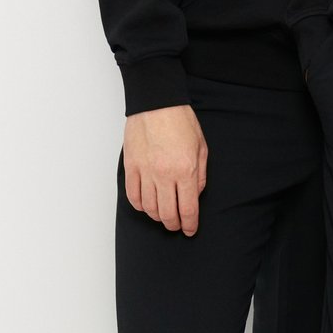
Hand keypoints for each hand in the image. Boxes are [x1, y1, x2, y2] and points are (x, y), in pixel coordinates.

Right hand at [123, 105, 207, 235]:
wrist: (157, 102)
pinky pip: (133, 196)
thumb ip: (200, 174)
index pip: (187, 209)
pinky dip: (140, 206)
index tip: (190, 230)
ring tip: (163, 215)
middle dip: (174, 224)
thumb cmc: (180, 120)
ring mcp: (145, 172)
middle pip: (167, 214)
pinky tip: (146, 205)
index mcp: (186, 169)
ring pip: (149, 208)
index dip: (189, 224)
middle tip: (177, 225)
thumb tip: (195, 194)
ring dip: (157, 217)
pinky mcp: (131, 167)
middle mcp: (164, 175)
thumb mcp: (201, 146)